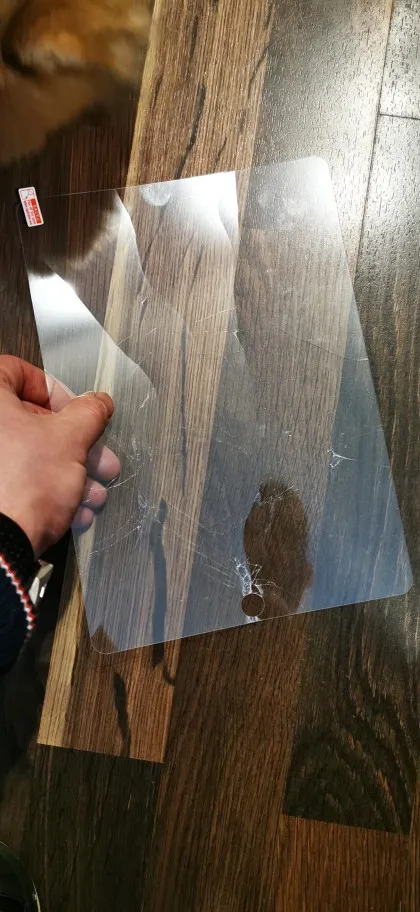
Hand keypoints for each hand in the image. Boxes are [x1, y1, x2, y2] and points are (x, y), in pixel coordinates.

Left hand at [0, 355, 120, 557]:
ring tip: (94, 494)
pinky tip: (74, 513)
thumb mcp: (71, 439)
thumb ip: (89, 412)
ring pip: (28, 457)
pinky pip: (16, 483)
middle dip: (74, 445)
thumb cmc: (24, 485)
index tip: (75, 412)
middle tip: (100, 459)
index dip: (53, 390)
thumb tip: (98, 402)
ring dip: (69, 474)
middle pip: (30, 422)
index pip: (17, 372)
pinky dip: (46, 493)